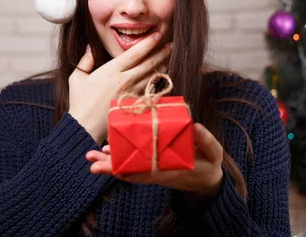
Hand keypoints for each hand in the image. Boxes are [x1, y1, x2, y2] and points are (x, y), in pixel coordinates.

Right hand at [68, 33, 170, 143]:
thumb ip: (85, 61)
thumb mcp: (77, 78)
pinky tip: (162, 77)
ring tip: (169, 58)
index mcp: (112, 71)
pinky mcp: (136, 104)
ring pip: (153, 76)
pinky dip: (158, 82)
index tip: (158, 35)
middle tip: (171, 44)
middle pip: (149, 63)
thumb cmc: (80, 103)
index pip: (135, 53)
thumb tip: (89, 47)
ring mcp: (132, 93)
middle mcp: (125, 80)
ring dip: (163, 66)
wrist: (85, 127)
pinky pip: (152, 90)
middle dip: (162, 52)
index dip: (149, 42)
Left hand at [86, 123, 223, 198]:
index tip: (111, 164)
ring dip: (109, 162)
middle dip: (110, 166)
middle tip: (92, 160)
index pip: (145, 171)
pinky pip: (132, 164)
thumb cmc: (209, 164)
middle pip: (130, 171)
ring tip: (92, 154)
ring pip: (128, 168)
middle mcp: (158, 172)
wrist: (207, 180)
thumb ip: (206, 140)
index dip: (127, 168)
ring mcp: (153, 171)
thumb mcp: (214, 153)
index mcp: (171, 170)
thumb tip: (195, 124)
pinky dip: (119, 158)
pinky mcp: (152, 166)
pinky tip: (108, 149)